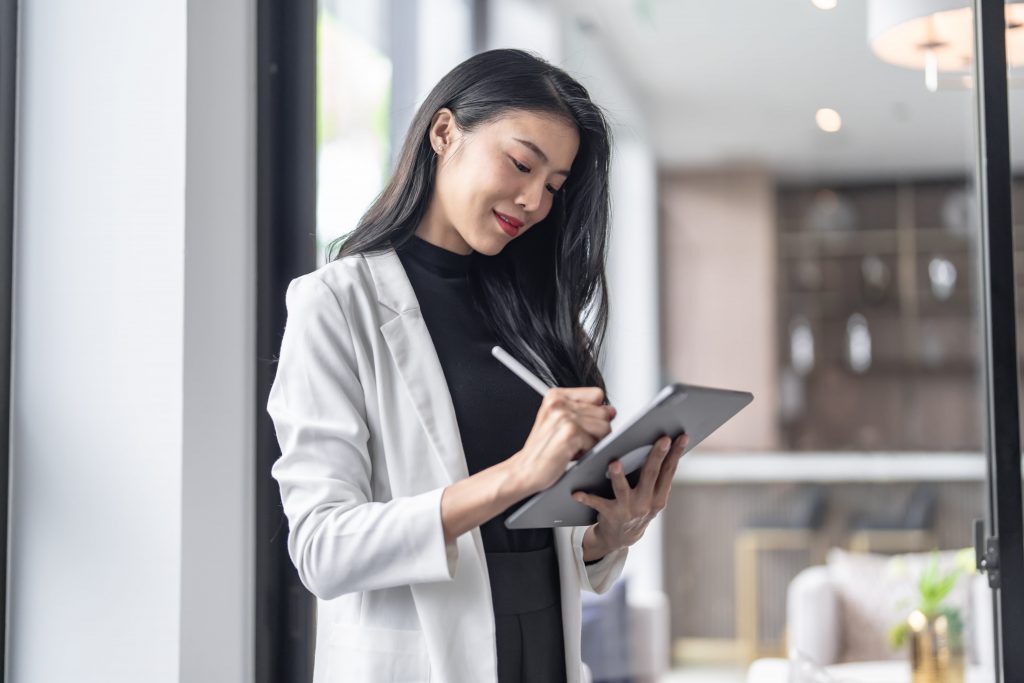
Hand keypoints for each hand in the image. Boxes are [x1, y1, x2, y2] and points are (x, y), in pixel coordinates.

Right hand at [509, 387, 616, 495]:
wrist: (524, 470)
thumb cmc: (543, 449)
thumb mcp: (561, 422)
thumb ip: (586, 412)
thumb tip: (612, 410)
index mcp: (556, 395)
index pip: (597, 394)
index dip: (595, 412)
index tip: (580, 424)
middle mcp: (559, 402)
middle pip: (603, 412)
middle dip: (595, 431)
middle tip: (574, 440)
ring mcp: (564, 417)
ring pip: (604, 427)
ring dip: (592, 442)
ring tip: (572, 446)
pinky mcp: (570, 433)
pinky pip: (597, 442)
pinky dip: (587, 452)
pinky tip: (570, 454)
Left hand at [572, 433, 688, 552]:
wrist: (622, 537)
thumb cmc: (637, 507)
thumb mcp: (653, 497)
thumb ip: (655, 477)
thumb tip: (661, 444)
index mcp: (659, 497)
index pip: (669, 471)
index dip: (676, 454)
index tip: (682, 437)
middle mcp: (646, 503)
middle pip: (651, 474)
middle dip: (657, 456)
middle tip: (662, 439)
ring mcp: (628, 509)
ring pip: (623, 489)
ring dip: (618, 476)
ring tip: (614, 463)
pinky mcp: (611, 515)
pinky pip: (597, 503)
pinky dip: (586, 498)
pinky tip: (576, 492)